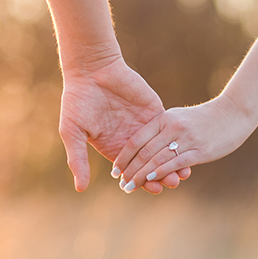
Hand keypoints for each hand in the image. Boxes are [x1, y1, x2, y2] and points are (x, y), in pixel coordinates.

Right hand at [59, 52, 190, 192]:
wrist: (92, 68)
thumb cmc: (77, 100)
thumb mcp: (72, 132)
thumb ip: (78, 159)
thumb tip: (80, 188)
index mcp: (113, 148)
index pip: (133, 171)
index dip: (143, 181)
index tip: (153, 189)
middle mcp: (130, 140)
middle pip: (150, 163)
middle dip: (161, 174)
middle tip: (172, 183)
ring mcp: (144, 126)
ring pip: (163, 149)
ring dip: (173, 160)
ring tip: (183, 172)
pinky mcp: (155, 112)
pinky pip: (169, 129)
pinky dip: (176, 139)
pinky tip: (185, 148)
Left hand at [112, 94, 256, 192]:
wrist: (235, 112)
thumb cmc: (207, 118)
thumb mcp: (180, 118)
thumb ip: (163, 130)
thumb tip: (147, 147)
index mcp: (164, 118)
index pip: (137, 140)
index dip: (124, 157)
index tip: (115, 171)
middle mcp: (172, 127)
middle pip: (144, 152)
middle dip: (129, 170)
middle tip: (121, 184)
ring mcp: (186, 139)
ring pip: (156, 159)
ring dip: (140, 175)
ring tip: (129, 187)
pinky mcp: (200, 150)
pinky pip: (175, 162)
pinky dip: (160, 172)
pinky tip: (150, 180)